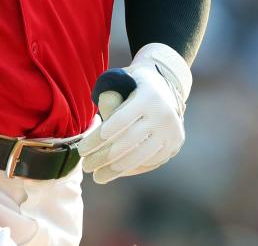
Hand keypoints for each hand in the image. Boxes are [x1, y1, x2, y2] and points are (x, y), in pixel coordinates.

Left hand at [78, 43, 191, 183]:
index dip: (101, 136)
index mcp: (149, 95)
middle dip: (103, 156)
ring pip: (140, 156)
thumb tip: (97, 122)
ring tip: (98, 176)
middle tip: (85, 166)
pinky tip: (115, 172)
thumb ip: (110, 98)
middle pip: (129, 141)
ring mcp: (171, 130)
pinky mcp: (174, 144)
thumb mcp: (123, 81)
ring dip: (116, 169)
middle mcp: (163, 114)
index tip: (83, 149)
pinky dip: (131, 168)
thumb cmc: (135, 84)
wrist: (168, 85)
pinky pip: (150, 161)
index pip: (121, 119)